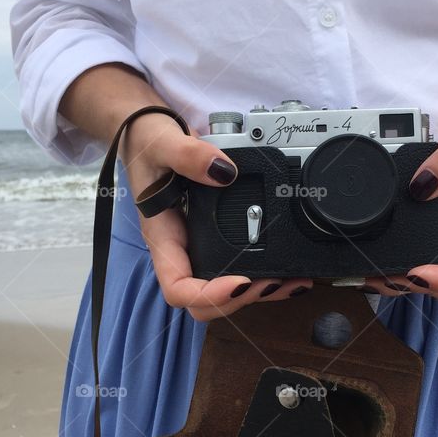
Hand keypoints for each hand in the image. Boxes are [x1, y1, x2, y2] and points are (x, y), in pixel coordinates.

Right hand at [122, 113, 312, 320]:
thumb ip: (188, 155)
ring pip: (224, 292)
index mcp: (163, 238)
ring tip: (292, 282)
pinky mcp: (216, 239)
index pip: (178, 287)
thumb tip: (223, 171)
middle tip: (274, 282)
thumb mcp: (162, 143)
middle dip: (240, 299)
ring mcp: (198, 247)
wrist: (147, 135)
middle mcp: (180, 250)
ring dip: (258, 293)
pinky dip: (263, 275)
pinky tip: (288, 271)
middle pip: (204, 301)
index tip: (238, 282)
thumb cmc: (145, 144)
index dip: (208, 294)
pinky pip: (237, 268)